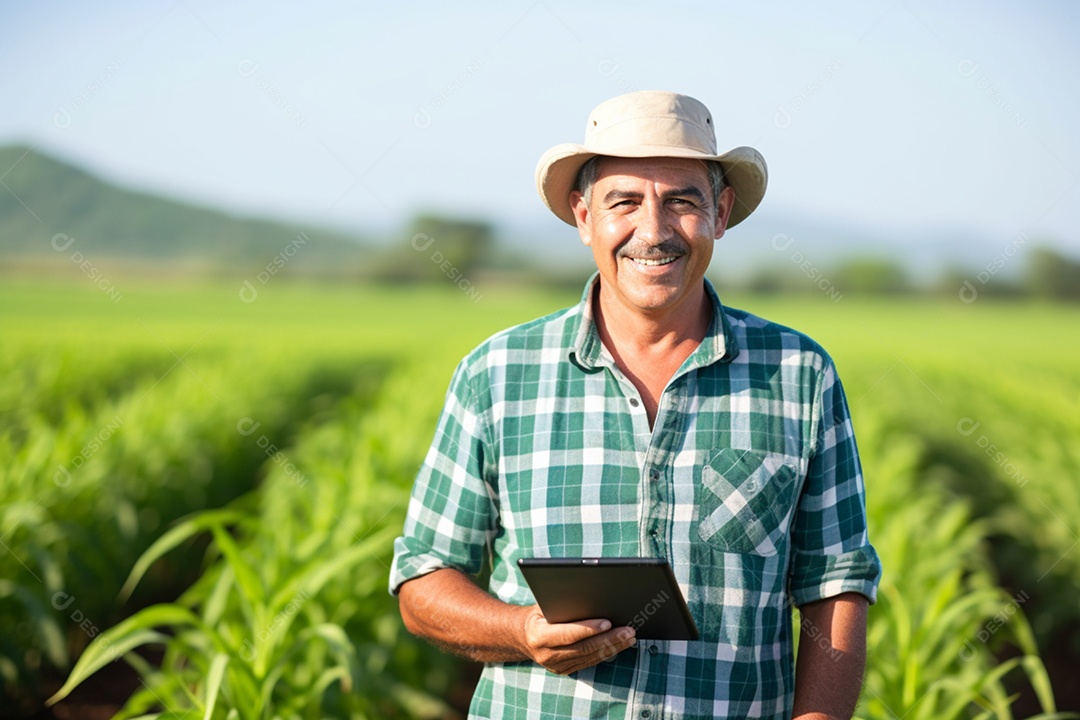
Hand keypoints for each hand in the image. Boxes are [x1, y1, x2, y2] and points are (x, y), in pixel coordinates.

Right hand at [517, 605, 636, 674]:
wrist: (521, 637)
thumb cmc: (536, 615)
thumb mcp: (542, 605)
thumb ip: (562, 605)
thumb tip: (590, 598)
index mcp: (538, 636)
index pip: (568, 634)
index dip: (589, 629)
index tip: (608, 622)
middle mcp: (546, 655)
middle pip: (584, 648)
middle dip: (609, 639)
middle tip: (628, 630)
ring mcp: (556, 666)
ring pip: (590, 657)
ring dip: (613, 647)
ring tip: (630, 637)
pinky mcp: (564, 670)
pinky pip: (589, 661)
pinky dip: (605, 652)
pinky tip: (619, 644)